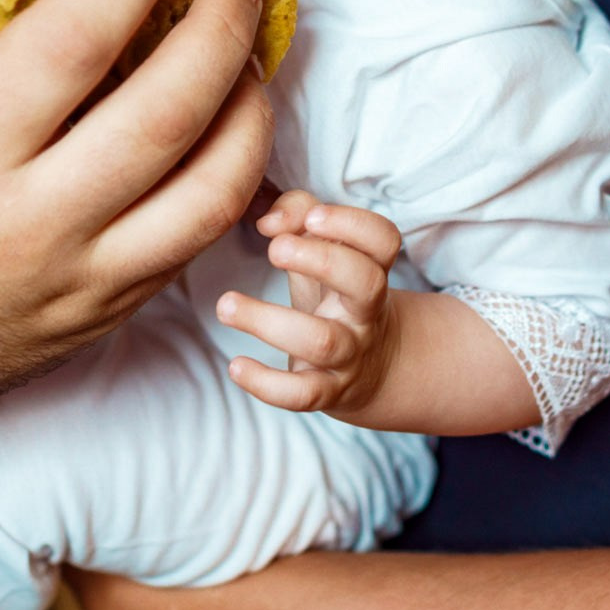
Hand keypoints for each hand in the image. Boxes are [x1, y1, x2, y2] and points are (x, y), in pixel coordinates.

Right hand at [0, 0, 273, 398]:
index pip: (68, 44)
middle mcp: (35, 220)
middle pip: (164, 114)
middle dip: (220, 30)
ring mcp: (86, 275)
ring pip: (211, 189)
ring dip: (250, 106)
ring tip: (251, 50)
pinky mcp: (117, 308)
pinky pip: (201, 236)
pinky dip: (233, 169)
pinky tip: (235, 120)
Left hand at [217, 190, 400, 417]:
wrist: (373, 367)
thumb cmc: (334, 292)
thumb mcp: (324, 251)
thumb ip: (298, 214)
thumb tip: (269, 220)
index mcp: (371, 269)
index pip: (384, 240)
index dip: (353, 225)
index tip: (312, 217)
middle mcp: (366, 311)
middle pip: (365, 283)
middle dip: (321, 261)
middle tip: (275, 248)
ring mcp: (350, 353)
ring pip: (322, 340)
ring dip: (269, 321)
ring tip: (225, 304)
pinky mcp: (328, 390)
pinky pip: (303, 394)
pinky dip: (268, 384)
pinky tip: (236, 366)